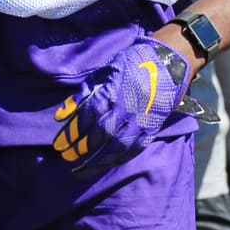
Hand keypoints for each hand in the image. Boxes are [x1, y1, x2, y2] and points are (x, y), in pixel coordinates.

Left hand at [52, 35, 191, 171]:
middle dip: (81, 149)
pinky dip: (119, 159)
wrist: (170, 59)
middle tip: (68, 157)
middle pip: (100, 134)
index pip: (87, 117)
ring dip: (98, 161)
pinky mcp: (154, 126)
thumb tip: (61, 115)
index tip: (60, 144)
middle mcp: (126, 107)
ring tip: (82, 170)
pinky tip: (107, 164)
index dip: (71, 133)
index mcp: (112, 91)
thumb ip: (84, 94)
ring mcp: (142, 119)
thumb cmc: (133, 62)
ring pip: (118, 146)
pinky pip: (135, 148)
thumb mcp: (105, 72)